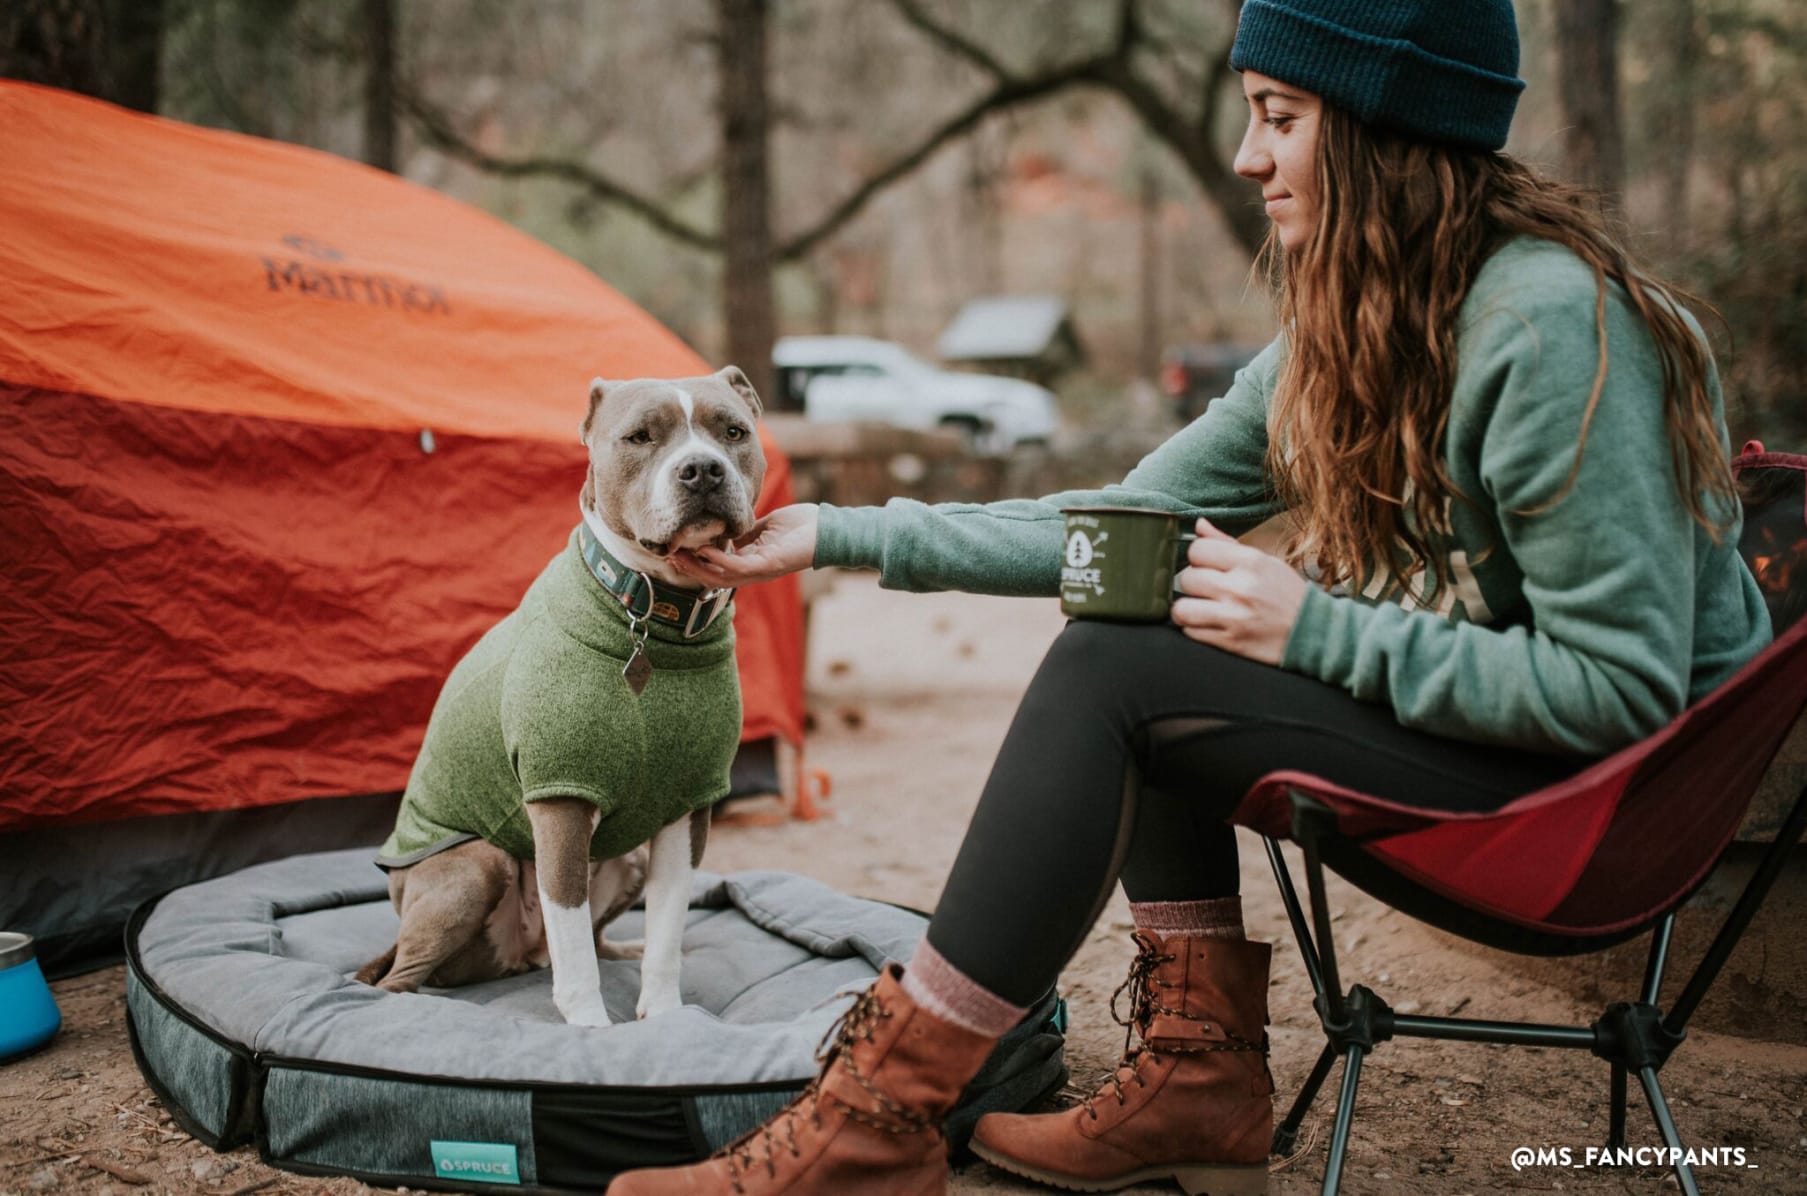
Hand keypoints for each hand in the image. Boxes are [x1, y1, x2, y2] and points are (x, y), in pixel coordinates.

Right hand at [670, 503, 819, 585]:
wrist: (826, 529)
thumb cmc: (801, 526)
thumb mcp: (764, 526)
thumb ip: (745, 531)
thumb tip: (726, 529)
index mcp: (750, 561)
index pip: (716, 567)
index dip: (695, 562)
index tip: (675, 549)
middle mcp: (753, 571)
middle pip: (713, 577)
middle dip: (689, 568)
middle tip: (668, 554)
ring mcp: (760, 570)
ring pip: (721, 577)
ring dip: (698, 568)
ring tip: (679, 555)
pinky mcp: (768, 565)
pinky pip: (737, 568)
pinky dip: (719, 561)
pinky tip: (704, 551)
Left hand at [1170, 518, 1307, 664]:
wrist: (1313, 632)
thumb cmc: (1288, 595)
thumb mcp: (1266, 562)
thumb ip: (1228, 544)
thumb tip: (1199, 525)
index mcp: (1250, 562)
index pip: (1197, 549)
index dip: (1198, 557)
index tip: (1206, 565)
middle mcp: (1240, 587)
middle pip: (1186, 578)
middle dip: (1193, 583)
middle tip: (1206, 589)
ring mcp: (1233, 616)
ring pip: (1181, 608)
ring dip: (1187, 609)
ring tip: (1200, 608)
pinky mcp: (1229, 641)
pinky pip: (1191, 632)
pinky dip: (1195, 628)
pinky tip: (1209, 624)